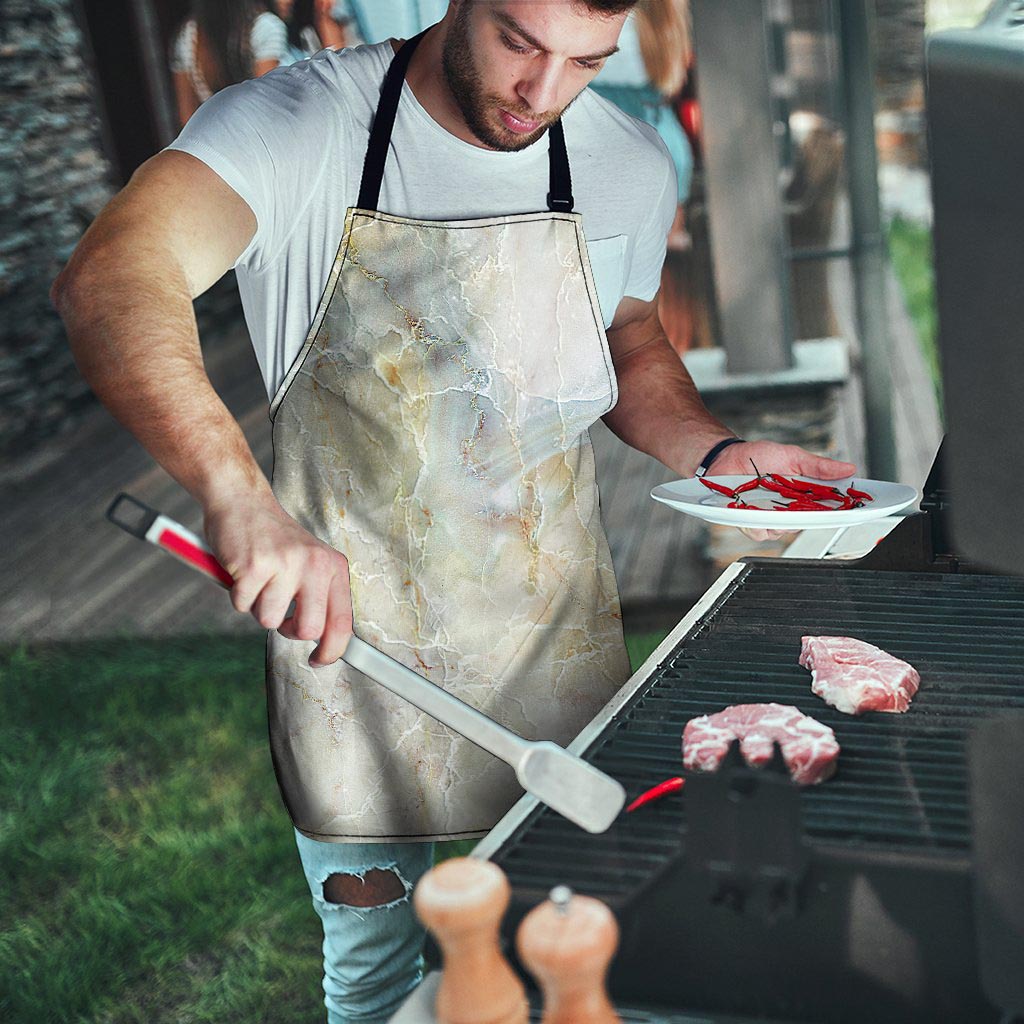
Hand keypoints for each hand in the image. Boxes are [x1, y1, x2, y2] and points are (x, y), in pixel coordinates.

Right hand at [203, 491, 352, 666]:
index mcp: (333, 566)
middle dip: (289, 630)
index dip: (332, 650)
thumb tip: (326, 642)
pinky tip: (243, 572)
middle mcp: (314, 564)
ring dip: (258, 607)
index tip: (319, 660)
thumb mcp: (310, 562)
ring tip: (259, 580)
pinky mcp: (254, 566)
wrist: (243, 501)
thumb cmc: (274, 539)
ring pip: (269, 620)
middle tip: (279, 612)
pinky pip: (242, 606)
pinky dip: (237, 595)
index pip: (342, 621)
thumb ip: (320, 596)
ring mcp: (285, 564)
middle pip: (308, 629)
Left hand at [708, 440, 856, 542]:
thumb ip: (819, 466)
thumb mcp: (793, 456)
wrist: (727, 458)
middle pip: (808, 523)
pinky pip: (760, 532)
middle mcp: (790, 510)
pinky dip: (757, 522)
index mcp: (804, 495)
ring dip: (779, 518)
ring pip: (784, 531)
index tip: (856, 509)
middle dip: (810, 515)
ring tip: (770, 499)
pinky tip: (752, 508)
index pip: (829, 508)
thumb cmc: (759, 456)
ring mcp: (770, 518)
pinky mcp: (751, 523)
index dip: (843, 511)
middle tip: (804, 502)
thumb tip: (848, 468)